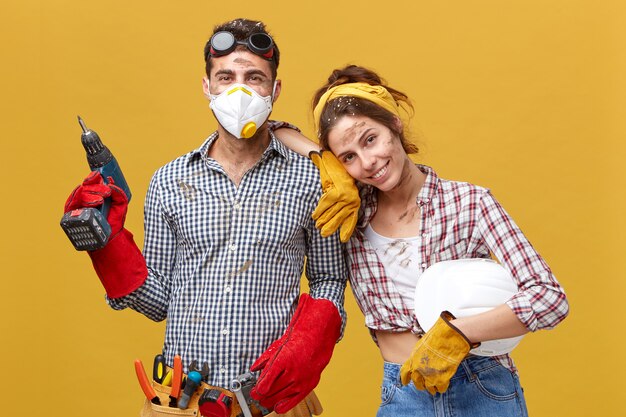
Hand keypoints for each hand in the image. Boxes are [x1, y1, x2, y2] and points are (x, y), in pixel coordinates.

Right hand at [64, 171, 128, 237]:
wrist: (111, 237)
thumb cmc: (114, 220)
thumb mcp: (121, 205)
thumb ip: (119, 193)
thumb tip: (111, 183)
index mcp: (94, 194)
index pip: (90, 182)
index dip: (92, 177)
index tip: (99, 175)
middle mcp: (84, 199)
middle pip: (85, 188)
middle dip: (96, 188)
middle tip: (106, 193)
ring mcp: (77, 207)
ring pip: (79, 195)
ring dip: (89, 195)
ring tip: (100, 200)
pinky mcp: (71, 215)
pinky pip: (70, 205)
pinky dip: (78, 200)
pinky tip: (88, 201)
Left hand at [250, 294, 340, 412]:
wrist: (317, 339)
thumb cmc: (298, 340)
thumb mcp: (277, 346)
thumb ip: (264, 359)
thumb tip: (254, 368)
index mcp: (283, 360)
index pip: (265, 383)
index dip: (257, 390)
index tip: (254, 390)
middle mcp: (292, 372)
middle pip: (270, 392)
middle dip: (260, 396)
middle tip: (256, 394)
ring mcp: (301, 380)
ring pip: (280, 398)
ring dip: (269, 400)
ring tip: (265, 399)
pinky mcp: (308, 385)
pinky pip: (293, 401)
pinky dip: (283, 406)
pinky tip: (277, 406)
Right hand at [309, 150, 359, 242]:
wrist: (332, 161)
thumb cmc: (339, 176)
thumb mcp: (347, 189)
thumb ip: (346, 202)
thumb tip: (342, 215)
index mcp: (355, 200)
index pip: (351, 218)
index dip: (347, 229)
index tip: (344, 239)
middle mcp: (351, 200)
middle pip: (339, 218)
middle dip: (331, 227)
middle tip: (324, 234)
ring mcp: (343, 196)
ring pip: (331, 213)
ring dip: (323, 220)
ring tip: (318, 226)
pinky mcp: (335, 192)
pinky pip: (325, 205)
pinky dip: (319, 211)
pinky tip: (315, 216)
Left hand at [400, 311, 478, 394]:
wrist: (449, 338)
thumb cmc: (437, 337)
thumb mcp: (422, 345)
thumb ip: (418, 356)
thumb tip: (418, 360)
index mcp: (413, 359)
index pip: (404, 373)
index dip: (405, 378)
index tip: (405, 382)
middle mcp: (419, 369)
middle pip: (417, 382)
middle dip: (420, 384)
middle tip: (424, 384)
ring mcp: (429, 375)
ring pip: (428, 388)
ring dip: (431, 387)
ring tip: (434, 386)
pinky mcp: (441, 379)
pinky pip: (440, 388)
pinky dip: (441, 388)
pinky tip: (443, 385)